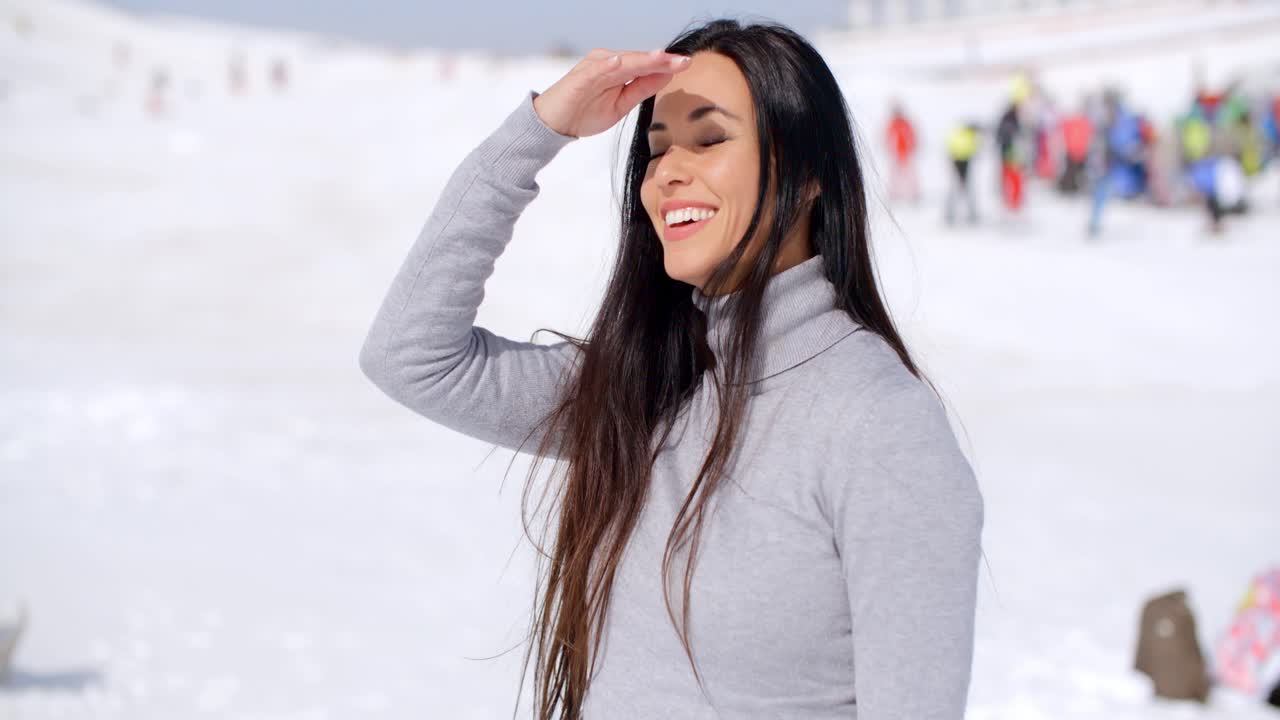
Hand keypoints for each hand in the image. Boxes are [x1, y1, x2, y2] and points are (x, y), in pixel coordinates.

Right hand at [533, 49, 692, 138]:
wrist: (554, 125)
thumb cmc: (585, 113)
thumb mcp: (621, 104)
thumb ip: (642, 89)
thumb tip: (667, 75)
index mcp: (617, 69)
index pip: (645, 65)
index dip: (666, 64)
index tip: (687, 63)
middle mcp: (606, 63)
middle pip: (637, 60)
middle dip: (660, 60)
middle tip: (683, 60)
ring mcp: (592, 69)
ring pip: (621, 62)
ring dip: (641, 58)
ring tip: (661, 57)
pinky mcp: (578, 79)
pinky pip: (594, 71)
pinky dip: (606, 65)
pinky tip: (619, 62)